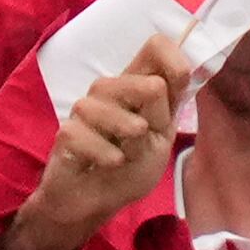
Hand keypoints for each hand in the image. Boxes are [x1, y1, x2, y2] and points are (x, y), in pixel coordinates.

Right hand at [0, 36, 187, 249]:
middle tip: (143, 137)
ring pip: (108, 101)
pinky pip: (87, 133)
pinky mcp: (66, 132)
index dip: (172, 59)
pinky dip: (106, 155)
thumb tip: (183, 71)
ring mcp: (84, 109)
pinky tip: (110, 164)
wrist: (94, 202)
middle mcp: (109, 90)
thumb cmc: (129, 167)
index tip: (179, 84)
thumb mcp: (160, 138)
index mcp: (137, 86)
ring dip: (127, 132)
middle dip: (151, 115)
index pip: (155, 47)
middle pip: (137, 79)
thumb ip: (169, 106)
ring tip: (127, 153)